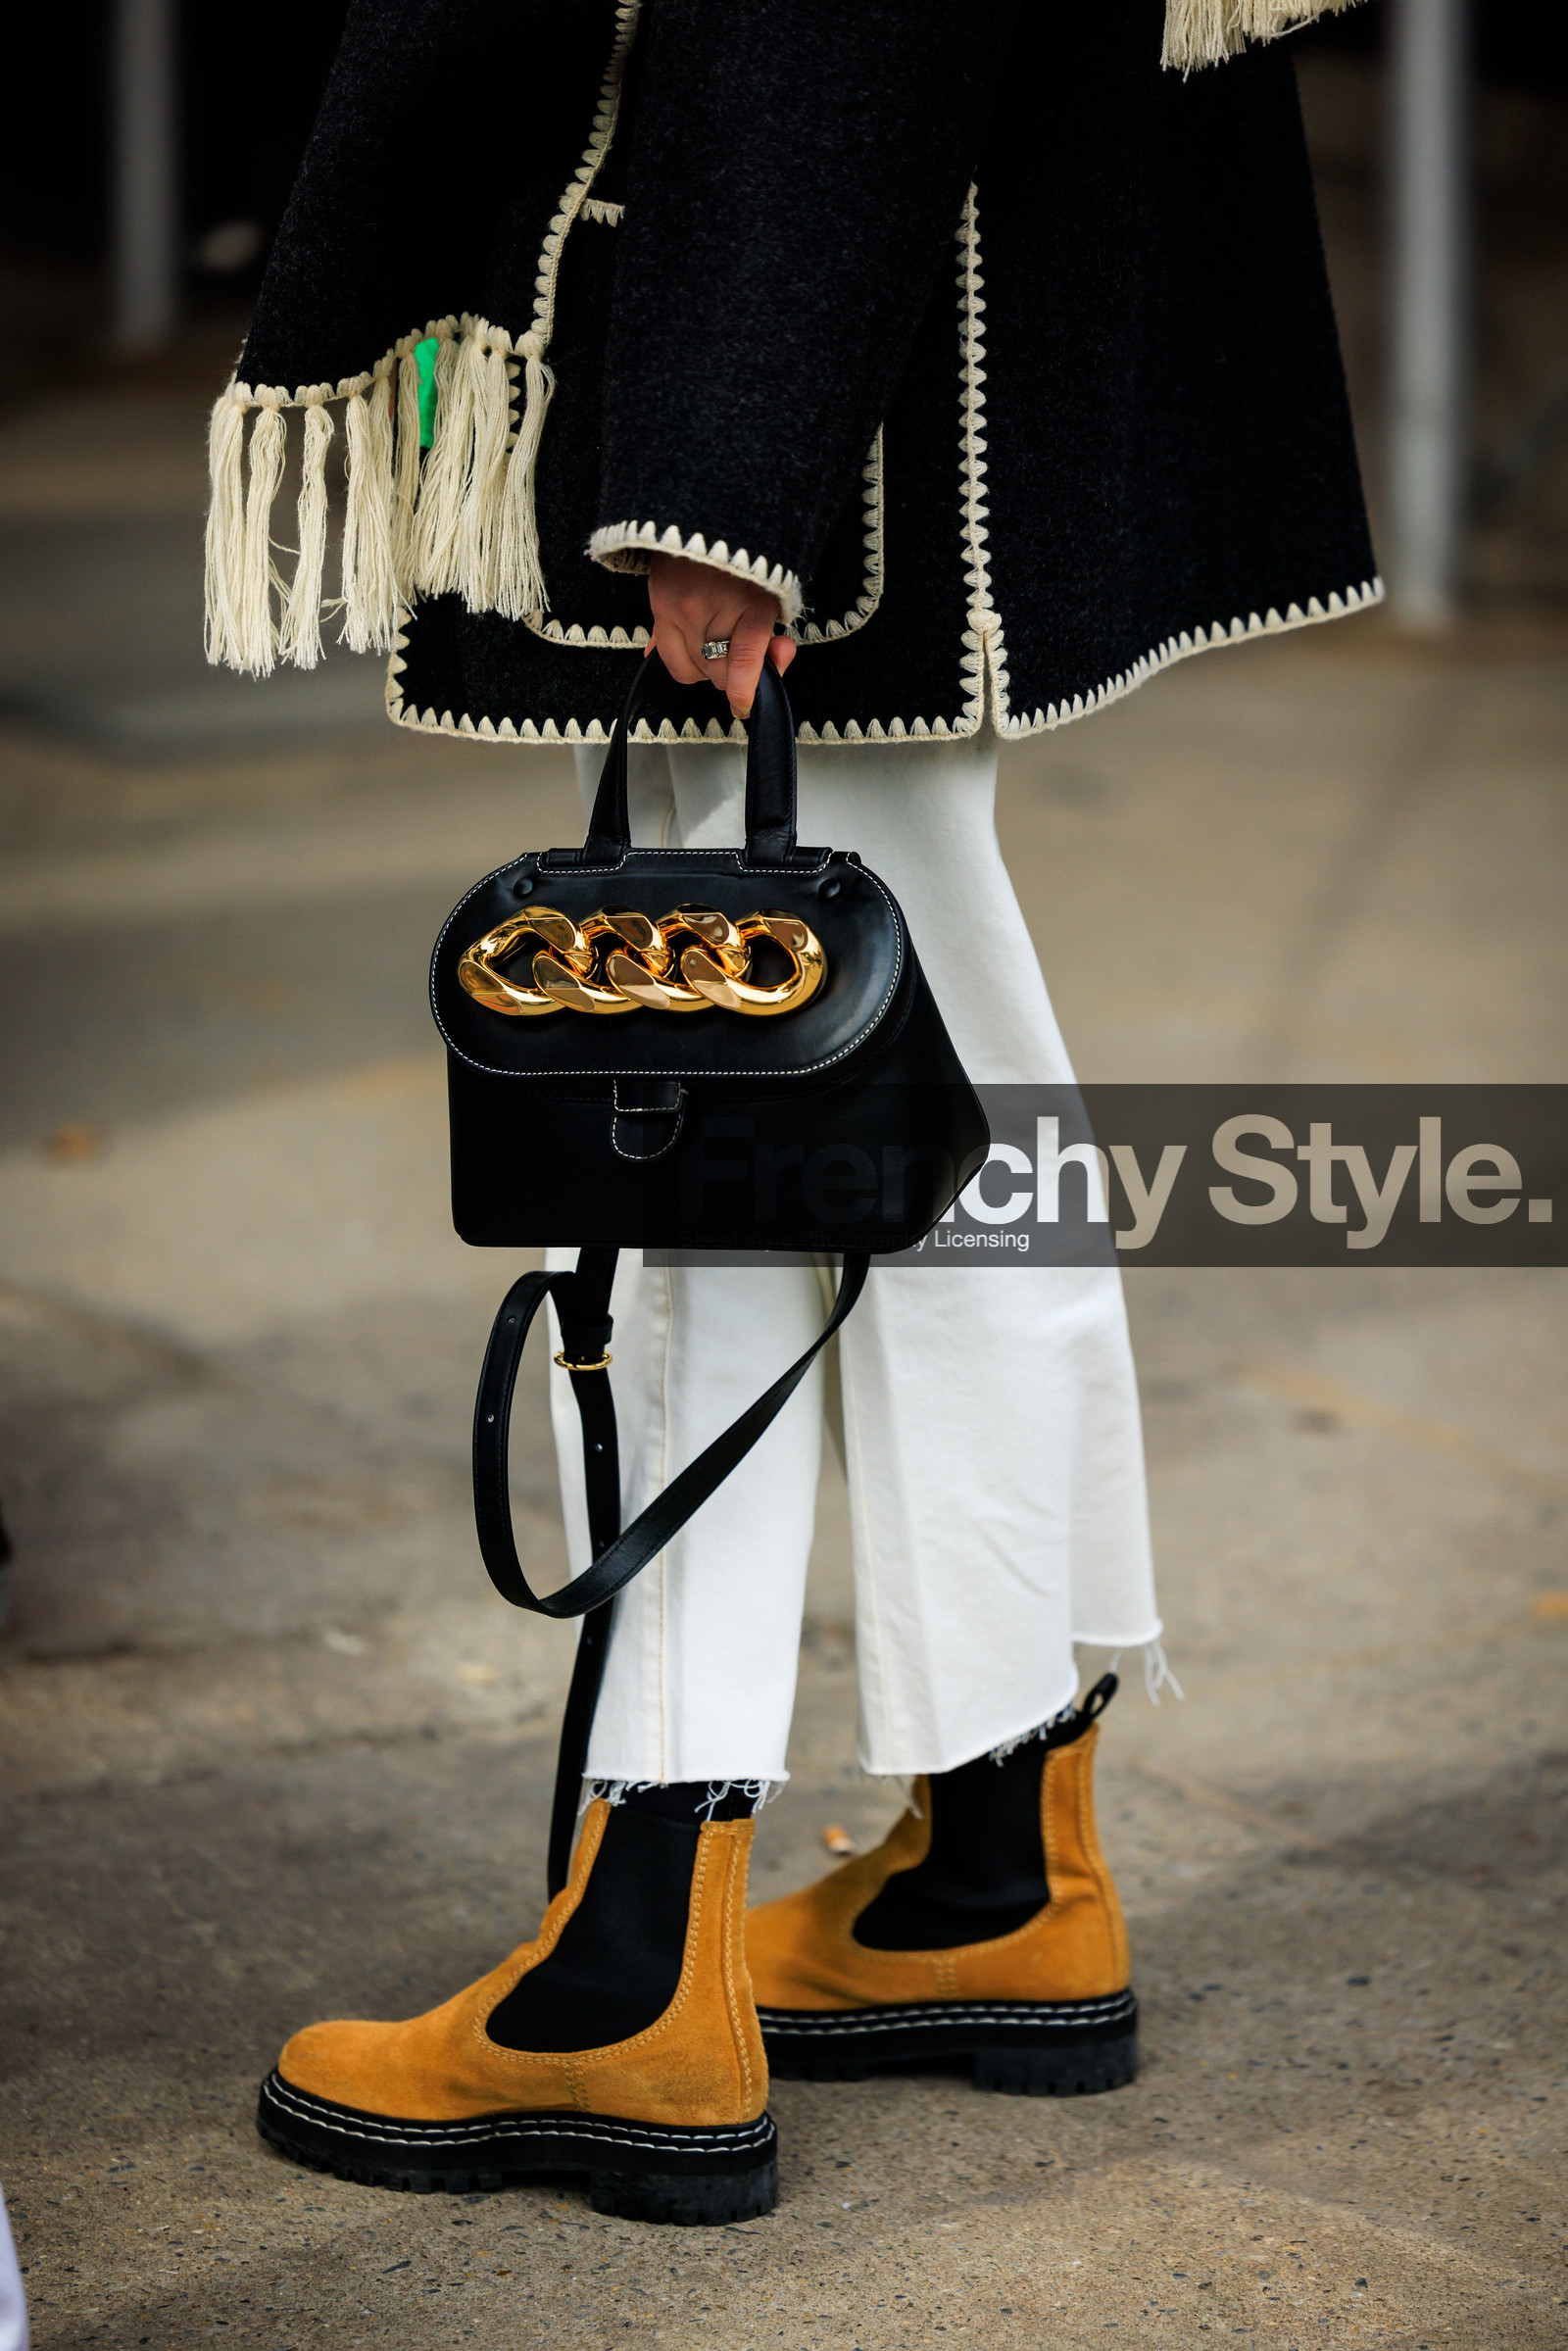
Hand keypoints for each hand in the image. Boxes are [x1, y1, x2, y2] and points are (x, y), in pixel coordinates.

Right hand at [646, 552, 796, 718]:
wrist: (706, 518)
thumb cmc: (746, 563)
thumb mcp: (771, 596)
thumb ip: (773, 637)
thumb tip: (776, 660)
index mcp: (752, 600)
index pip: (745, 659)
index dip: (744, 691)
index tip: (742, 706)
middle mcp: (712, 605)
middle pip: (717, 672)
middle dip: (729, 675)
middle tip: (735, 657)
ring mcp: (680, 607)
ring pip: (689, 669)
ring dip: (704, 669)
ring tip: (712, 645)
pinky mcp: (659, 606)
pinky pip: (664, 656)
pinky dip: (680, 659)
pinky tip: (691, 642)